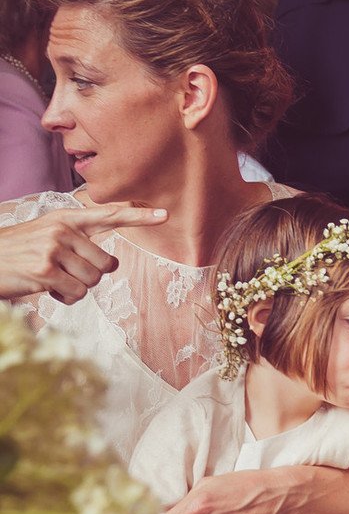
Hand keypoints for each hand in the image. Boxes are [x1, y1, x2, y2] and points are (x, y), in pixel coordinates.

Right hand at [0, 204, 166, 302]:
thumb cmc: (19, 254)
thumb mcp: (47, 237)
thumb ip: (78, 243)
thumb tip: (110, 263)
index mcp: (66, 219)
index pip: (108, 215)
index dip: (138, 216)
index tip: (164, 215)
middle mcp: (62, 230)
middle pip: (106, 264)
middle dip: (90, 276)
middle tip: (63, 273)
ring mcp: (53, 248)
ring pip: (93, 280)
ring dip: (75, 288)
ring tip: (51, 279)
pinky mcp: (46, 270)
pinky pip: (77, 293)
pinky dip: (65, 297)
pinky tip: (45, 288)